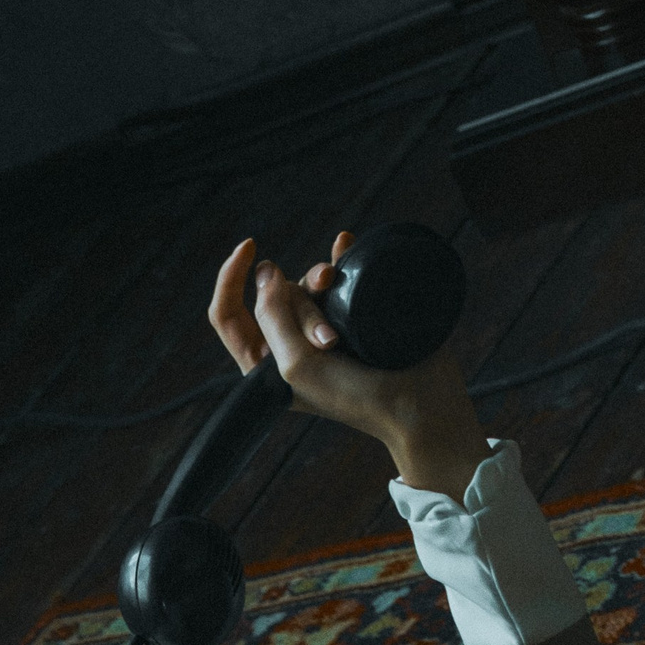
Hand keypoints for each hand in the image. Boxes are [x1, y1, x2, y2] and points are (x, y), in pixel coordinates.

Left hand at [209, 233, 488, 500]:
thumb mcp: (297, 364)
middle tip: (331, 339)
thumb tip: (265, 271)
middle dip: (300, 302)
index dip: (231, 280)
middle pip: (275, 295)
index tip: (250, 248)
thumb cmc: (354, 395)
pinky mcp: (352, 314)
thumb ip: (272, 316)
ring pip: (306, 283)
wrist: (417, 402)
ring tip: (343, 288)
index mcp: (263, 368)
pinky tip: (345, 242)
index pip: (228, 316)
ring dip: (321, 278)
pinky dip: (339, 257)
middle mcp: (288, 347)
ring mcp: (321, 329)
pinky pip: (337, 275)